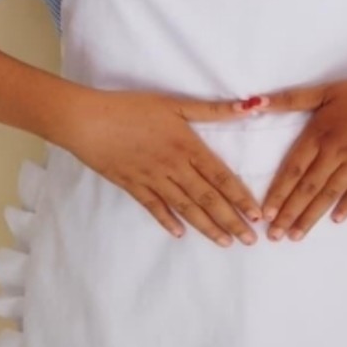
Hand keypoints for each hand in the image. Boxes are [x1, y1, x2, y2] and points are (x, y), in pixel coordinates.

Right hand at [47, 86, 264, 246]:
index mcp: (188, 146)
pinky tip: (180, 234)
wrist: (89, 120)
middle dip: (231, 220)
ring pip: (185, 207)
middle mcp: (174, 167)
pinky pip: (154, 208)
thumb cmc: (132, 107)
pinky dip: (168, 221)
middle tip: (250, 240)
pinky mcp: (132, 185)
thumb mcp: (175, 104)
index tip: (257, 215)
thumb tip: (252, 106)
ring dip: (207, 226)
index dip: (241, 197)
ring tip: (225, 243)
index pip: (221, 177)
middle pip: (208, 198)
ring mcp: (152, 179)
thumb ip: (215, 109)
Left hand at [258, 74, 346, 241]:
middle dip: (290, 213)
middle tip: (275, 236)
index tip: (265, 214)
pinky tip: (336, 221)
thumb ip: (291, 99)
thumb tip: (255, 102)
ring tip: (297, 236)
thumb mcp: (327, 89)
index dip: (278, 192)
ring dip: (311, 217)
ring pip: (329, 195)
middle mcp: (335, 153)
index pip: (293, 169)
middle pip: (308, 188)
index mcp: (319, 134)